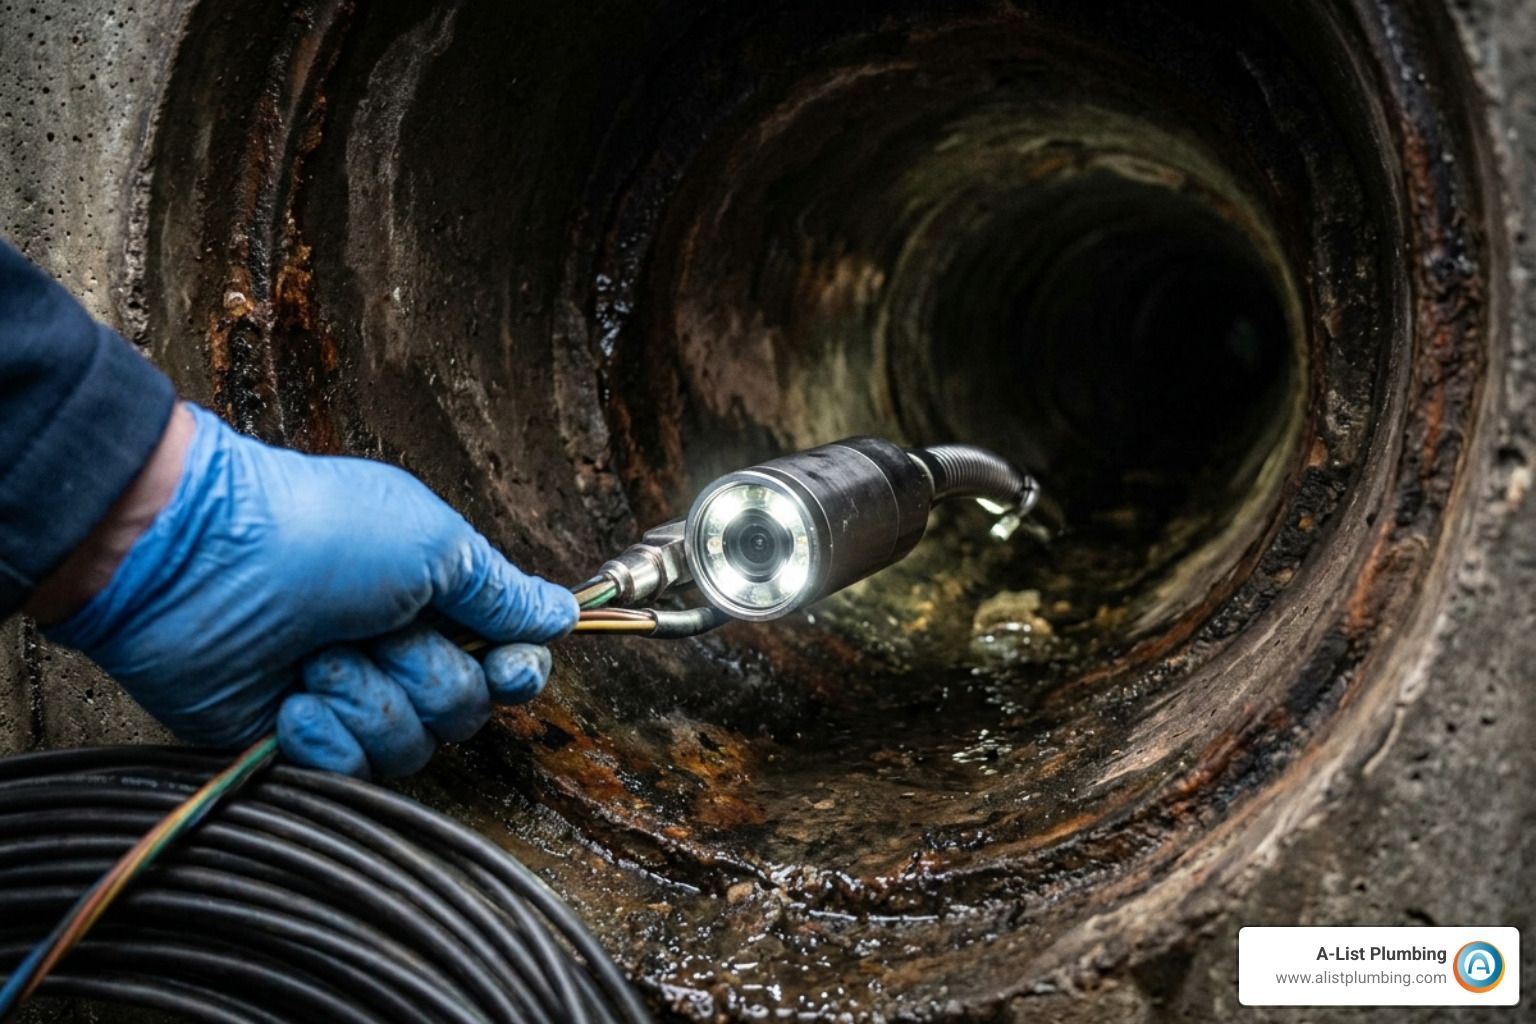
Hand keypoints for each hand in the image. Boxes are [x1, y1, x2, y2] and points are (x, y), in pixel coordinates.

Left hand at [42, 403, 576, 777]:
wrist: (192, 561)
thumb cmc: (314, 531)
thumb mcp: (433, 543)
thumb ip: (502, 590)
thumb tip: (561, 614)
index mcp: (436, 596)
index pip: (509, 661)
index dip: (516, 674)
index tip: (506, 667)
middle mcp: (399, 648)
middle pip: (467, 710)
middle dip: (428, 676)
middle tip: (379, 632)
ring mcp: (349, 694)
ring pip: (411, 745)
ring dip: (369, 699)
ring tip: (318, 655)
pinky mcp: (298, 737)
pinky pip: (350, 769)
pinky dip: (325, 733)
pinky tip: (292, 696)